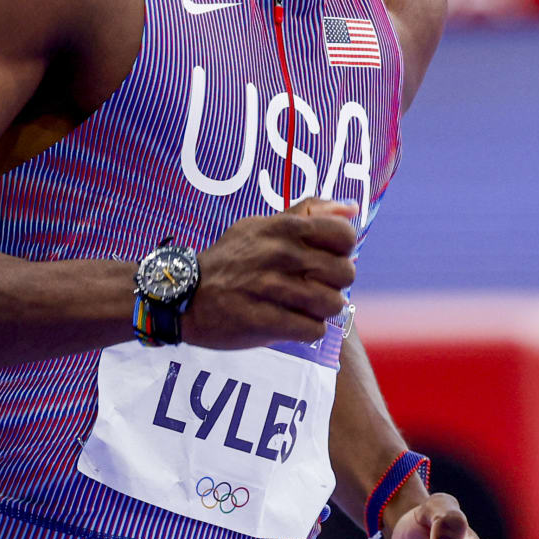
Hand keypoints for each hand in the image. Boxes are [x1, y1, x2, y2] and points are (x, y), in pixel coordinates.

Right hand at [180, 199, 356, 348]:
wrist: (185, 294)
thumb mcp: (263, 225)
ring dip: (323, 310)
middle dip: (335, 284)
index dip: (343, 251)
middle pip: (345, 273)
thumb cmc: (231, 259)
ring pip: (332, 304)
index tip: (327, 259)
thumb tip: (353, 209)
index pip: (344, 236)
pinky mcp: (263, 321)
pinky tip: (294, 323)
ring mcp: (271, 288)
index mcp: (284, 228)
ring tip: (306, 307)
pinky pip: (313, 329)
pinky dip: (308, 330)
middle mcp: (280, 254)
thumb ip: (308, 213)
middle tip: (316, 287)